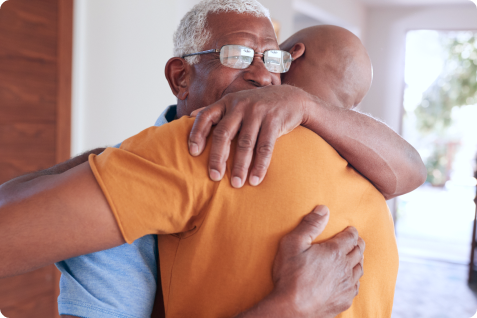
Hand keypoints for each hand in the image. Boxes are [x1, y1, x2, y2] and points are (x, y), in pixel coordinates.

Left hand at [188, 85, 311, 187]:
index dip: (197, 134)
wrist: (292, 98)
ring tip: (236, 184)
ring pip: (245, 143)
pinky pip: (265, 147)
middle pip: (224, 133)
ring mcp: (258, 112)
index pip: (206, 116)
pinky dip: (260, 165)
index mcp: (227, 102)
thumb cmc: (258, 105)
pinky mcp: (274, 120)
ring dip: (240, 166)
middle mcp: (240, 105)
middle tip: (214, 177)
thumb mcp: (236, 102)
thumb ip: (216, 110)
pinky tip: (255, 179)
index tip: (193, 153)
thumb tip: (190, 115)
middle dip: (218, 157)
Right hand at [270, 206, 363, 317]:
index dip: (351, 231)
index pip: (351, 237)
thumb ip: (309, 225)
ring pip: (360, 269)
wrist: (291, 309)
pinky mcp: (344, 300)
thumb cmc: (290, 275)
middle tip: (355, 240)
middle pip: (359, 251)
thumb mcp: (293, 243)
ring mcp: (346, 285)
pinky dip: (355, 279)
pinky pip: (356, 286)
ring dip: (358, 260)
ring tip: (354, 257)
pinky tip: (350, 279)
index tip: (350, 229)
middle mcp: (345, 267)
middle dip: (358, 243)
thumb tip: (323, 209)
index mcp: (335, 251)